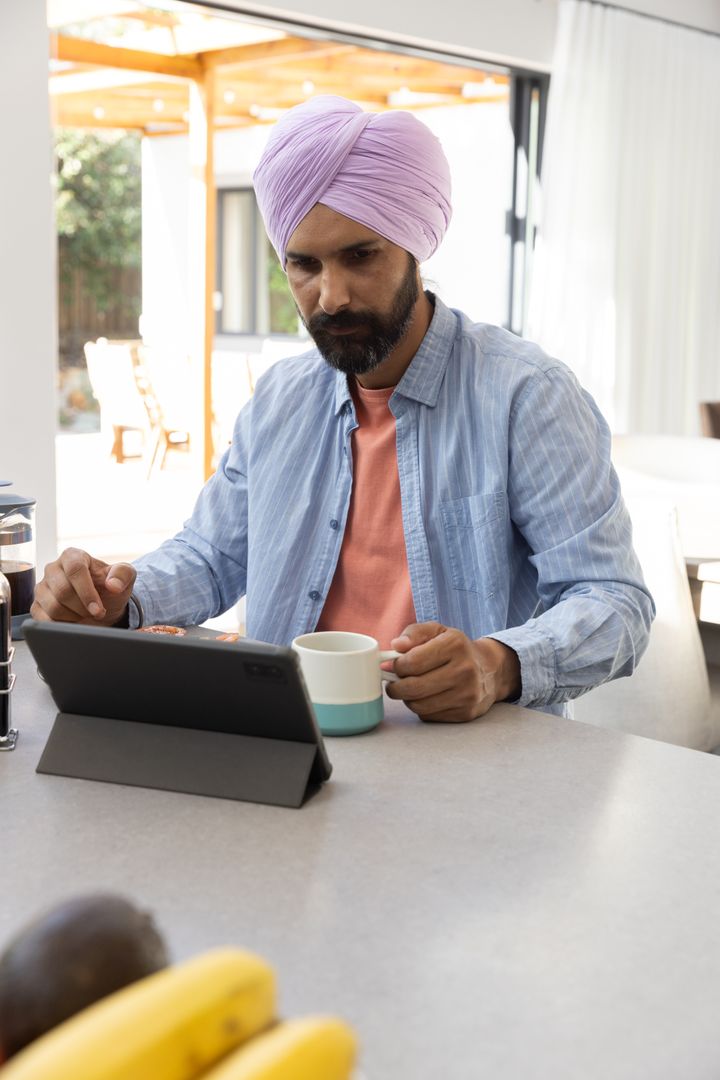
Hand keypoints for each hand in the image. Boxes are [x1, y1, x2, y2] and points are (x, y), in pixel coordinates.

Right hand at [31, 548, 135, 625]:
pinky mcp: (36, 606)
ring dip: (74, 617)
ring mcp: (42, 587)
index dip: (87, 592)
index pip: (75, 569)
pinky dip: (61, 625)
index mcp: (73, 556)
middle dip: (83, 607)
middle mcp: (53, 569)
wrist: (101, 606)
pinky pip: (43, 620)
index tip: (98, 609)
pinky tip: (73, 622)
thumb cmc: (110, 588)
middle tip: (96, 613)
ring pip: (53, 607)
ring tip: (85, 614)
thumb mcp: (125, 577)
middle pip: (63, 591)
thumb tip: (113, 585)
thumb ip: (123, 575)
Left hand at [384, 621, 520, 722]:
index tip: (395, 665)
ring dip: (407, 698)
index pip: (412, 662)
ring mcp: (467, 694)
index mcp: (455, 645)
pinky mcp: (466, 712)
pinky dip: (421, 708)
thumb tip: (396, 645)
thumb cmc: (456, 649)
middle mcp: (464, 670)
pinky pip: (429, 716)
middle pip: (414, 687)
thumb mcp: (437, 631)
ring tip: (410, 688)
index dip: (397, 666)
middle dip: (396, 686)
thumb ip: (414, 633)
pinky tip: (426, 697)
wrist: (488, 670)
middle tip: (394, 682)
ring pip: (419, 705)